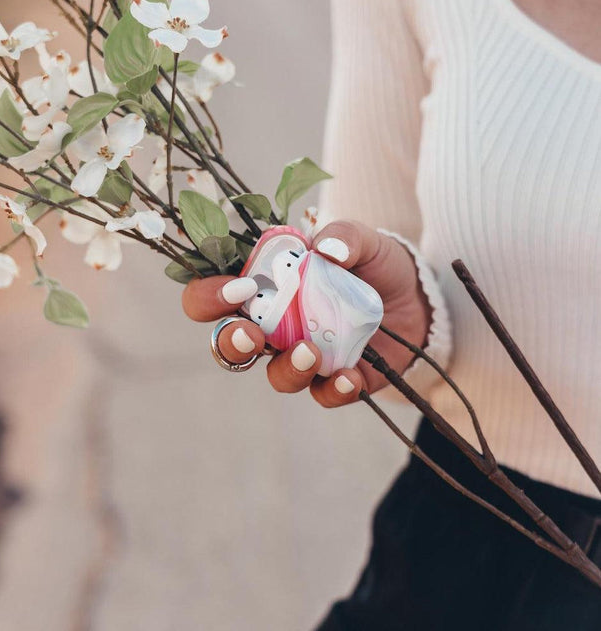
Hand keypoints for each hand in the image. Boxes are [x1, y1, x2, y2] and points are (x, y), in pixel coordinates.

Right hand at [182, 220, 431, 406]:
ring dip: (286, 369)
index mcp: (267, 286)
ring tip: (309, 353)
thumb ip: (344, 235)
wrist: (420, 299)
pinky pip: (322, 395)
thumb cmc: (377, 264)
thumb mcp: (363, 240)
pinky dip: (333, 390)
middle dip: (232, 342)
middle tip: (252, 335)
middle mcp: (275, 325)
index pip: (214, 295)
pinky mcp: (335, 380)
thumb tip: (327, 249)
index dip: (210, 296)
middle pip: (229, 343)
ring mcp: (302, 356)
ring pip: (274, 375)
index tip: (239, 288)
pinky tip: (350, 377)